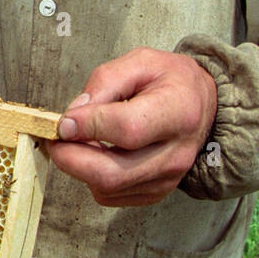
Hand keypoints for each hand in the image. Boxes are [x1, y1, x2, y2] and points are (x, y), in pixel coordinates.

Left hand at [48, 48, 217, 206]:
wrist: (202, 106)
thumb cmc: (170, 81)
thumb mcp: (140, 62)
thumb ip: (104, 82)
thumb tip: (73, 117)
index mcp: (178, 112)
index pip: (128, 129)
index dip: (88, 127)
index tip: (63, 122)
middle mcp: (176, 153)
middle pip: (112, 173)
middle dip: (70, 158)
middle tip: (55, 139)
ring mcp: (167, 178)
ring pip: (106, 188)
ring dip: (79, 166)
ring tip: (77, 141)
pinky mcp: (155, 192)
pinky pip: (110, 195)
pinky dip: (91, 177)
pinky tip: (94, 154)